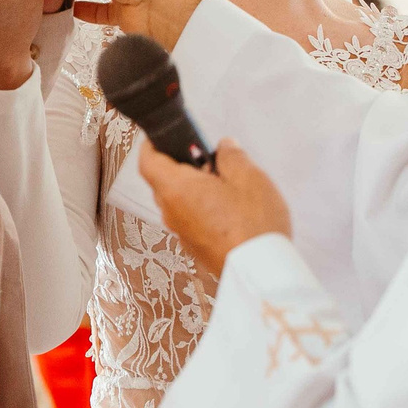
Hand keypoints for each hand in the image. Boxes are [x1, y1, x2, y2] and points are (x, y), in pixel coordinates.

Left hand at [137, 137, 291, 274]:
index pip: (147, 161)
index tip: (168, 135)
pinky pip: (190, 219)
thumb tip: (223, 146)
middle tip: (210, 158)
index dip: (153, 144)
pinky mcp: (195, 247)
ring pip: (178, 201)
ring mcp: (182, 233)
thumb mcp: (249, 177)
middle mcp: (171, 212)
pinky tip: (229, 209)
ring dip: (194, 188)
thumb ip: (231, 156)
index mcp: (176, 189)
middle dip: (182, 165)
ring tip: (226, 184)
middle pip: (163, 180)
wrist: (260, 271)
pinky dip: (201, 207)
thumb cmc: (253, 223)